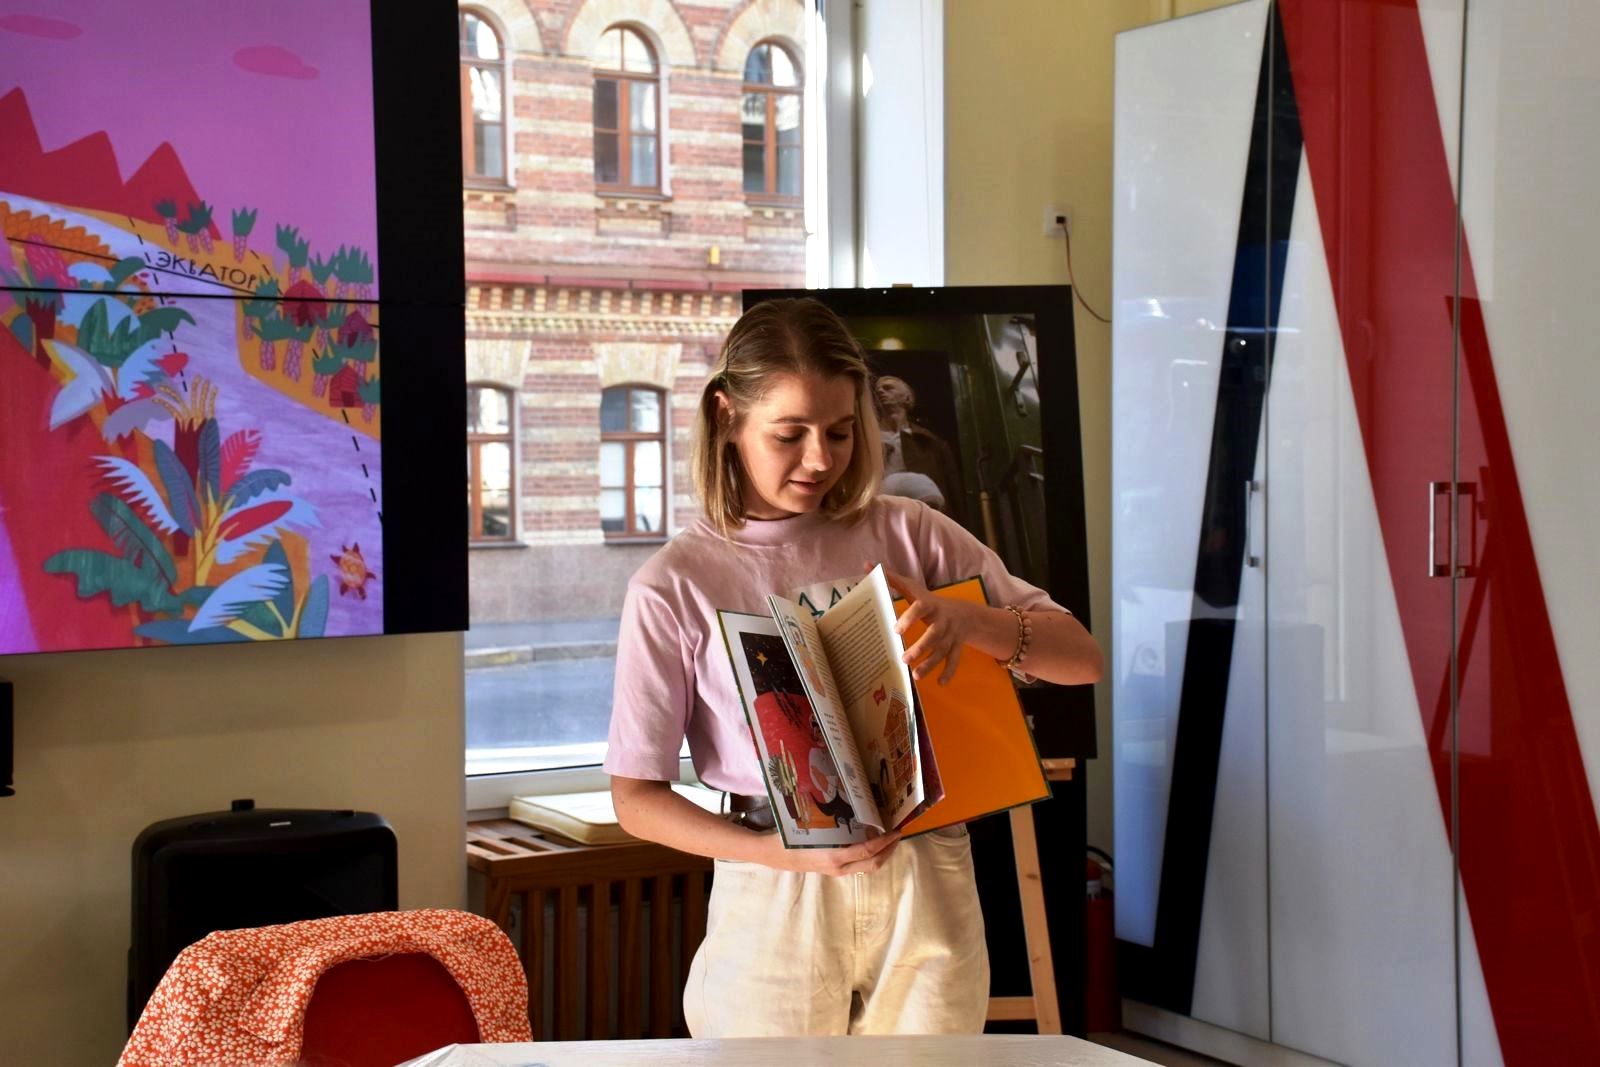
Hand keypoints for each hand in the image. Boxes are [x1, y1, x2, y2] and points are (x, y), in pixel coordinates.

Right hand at [757, 828, 901, 874]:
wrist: (772, 855)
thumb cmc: (789, 837)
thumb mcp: (810, 826)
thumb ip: (829, 819)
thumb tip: (851, 803)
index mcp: (834, 857)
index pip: (867, 851)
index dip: (884, 842)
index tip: (896, 830)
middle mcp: (838, 867)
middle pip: (873, 864)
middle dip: (889, 850)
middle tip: (897, 834)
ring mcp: (836, 871)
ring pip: (867, 867)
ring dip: (881, 854)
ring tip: (888, 838)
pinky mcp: (833, 870)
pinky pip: (858, 865)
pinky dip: (869, 855)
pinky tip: (869, 842)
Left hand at [881, 567, 977, 684]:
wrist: (964, 613)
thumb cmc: (929, 600)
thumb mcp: (913, 588)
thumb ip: (891, 579)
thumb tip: (865, 564)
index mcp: (930, 604)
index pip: (920, 608)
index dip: (909, 618)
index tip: (896, 630)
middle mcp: (943, 620)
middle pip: (934, 634)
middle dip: (921, 647)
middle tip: (904, 658)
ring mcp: (952, 635)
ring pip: (943, 651)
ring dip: (931, 664)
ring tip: (915, 676)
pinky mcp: (957, 647)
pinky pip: (955, 661)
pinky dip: (949, 672)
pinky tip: (939, 683)